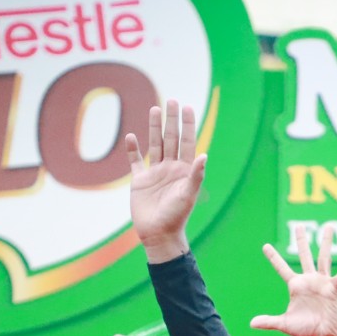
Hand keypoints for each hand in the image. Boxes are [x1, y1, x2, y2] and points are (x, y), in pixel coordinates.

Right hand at [126, 101, 205, 263]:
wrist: (158, 235)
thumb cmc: (177, 217)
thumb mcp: (188, 194)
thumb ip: (196, 175)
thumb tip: (204, 154)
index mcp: (184, 170)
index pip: (187, 142)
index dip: (187, 125)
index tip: (187, 107)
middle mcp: (170, 169)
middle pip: (171, 139)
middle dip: (171, 120)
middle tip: (171, 100)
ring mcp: (154, 174)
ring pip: (154, 145)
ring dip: (154, 128)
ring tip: (154, 109)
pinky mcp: (140, 182)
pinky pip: (135, 162)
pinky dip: (133, 150)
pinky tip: (131, 137)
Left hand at [253, 226, 336, 335]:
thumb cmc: (304, 332)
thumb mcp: (284, 324)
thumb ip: (269, 321)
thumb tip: (251, 324)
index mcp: (295, 286)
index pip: (282, 268)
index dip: (274, 257)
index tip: (265, 246)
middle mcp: (308, 281)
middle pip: (304, 256)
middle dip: (301, 241)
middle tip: (299, 226)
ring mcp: (322, 283)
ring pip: (323, 258)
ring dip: (326, 242)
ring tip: (328, 226)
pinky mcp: (333, 289)